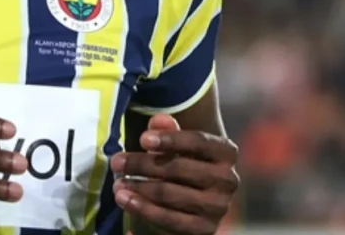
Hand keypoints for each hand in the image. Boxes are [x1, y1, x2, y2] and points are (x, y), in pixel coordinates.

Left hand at [110, 114, 238, 234]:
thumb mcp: (177, 143)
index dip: (170, 140)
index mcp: (226, 152)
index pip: (198, 142)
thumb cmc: (184, 162)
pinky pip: (169, 220)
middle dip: (142, 165)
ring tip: (117, 185)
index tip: (142, 139)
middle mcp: (228, 180)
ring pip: (170, 195)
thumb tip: (158, 120)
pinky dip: (144, 210)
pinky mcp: (205, 229)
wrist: (197, 197)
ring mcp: (218, 207)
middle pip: (178, 169)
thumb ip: (168, 130)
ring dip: (139, 189)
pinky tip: (126, 203)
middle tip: (116, 162)